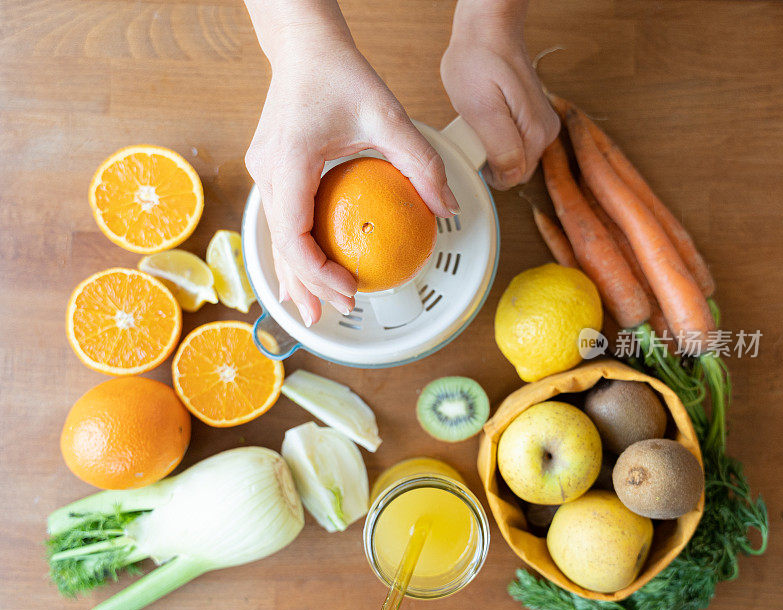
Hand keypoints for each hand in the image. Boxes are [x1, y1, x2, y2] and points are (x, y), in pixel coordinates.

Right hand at [245, 38, 458, 325]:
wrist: (304, 46)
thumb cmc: (338, 73)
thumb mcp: (388, 116)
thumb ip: (421, 162)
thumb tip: (447, 207)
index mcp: (288, 163)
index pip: (295, 236)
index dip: (318, 273)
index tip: (349, 289)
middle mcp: (267, 172)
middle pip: (281, 246)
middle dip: (305, 287)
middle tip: (332, 316)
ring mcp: (263, 172)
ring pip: (275, 238)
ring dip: (293, 275)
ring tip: (311, 309)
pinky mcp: (269, 170)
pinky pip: (279, 220)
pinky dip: (293, 250)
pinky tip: (305, 270)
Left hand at [441, 1, 558, 189]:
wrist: (487, 31)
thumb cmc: (479, 62)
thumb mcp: (481, 109)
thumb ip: (499, 147)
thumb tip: (510, 175)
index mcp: (537, 134)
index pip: (511, 179)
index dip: (487, 171)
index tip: (473, 147)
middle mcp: (546, 133)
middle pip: (514, 170)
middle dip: (491, 160)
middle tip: (474, 131)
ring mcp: (541, 125)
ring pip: (513, 158)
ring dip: (493, 148)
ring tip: (480, 120)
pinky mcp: (533, 118)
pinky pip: (513, 143)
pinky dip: (496, 136)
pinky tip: (487, 117)